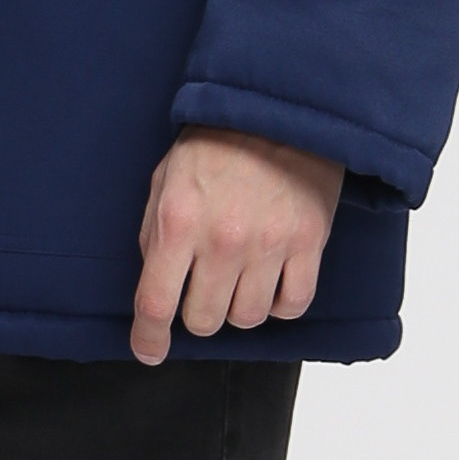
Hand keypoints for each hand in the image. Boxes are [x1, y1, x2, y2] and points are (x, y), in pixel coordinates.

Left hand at [129, 127, 342, 365]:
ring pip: (248, 318)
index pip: (157, 303)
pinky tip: (272, 281)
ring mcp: (270, 244)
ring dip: (239, 306)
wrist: (280, 109)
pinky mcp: (310, 243)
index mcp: (178, 222)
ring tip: (240, 276)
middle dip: (198, 313)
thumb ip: (155, 237)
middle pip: (205, 321)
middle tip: (204, 287)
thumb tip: (155, 290)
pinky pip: (293, 305)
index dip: (149, 337)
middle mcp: (222, 240)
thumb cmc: (216, 144)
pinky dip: (280, 303)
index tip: (149, 350)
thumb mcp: (165, 181)